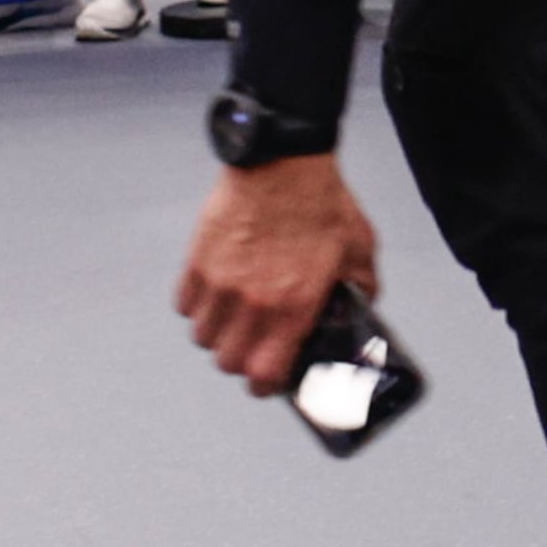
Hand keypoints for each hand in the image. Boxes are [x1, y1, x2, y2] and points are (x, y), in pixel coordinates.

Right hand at [173, 156, 382, 395]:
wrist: (283, 160)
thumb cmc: (322, 202)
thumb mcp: (359, 250)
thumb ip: (361, 288)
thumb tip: (363, 307)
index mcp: (294, 306)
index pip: (263, 375)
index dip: (265, 386)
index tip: (269, 381)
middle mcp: (253, 302)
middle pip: (228, 362)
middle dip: (242, 361)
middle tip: (252, 349)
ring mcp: (220, 282)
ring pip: (203, 337)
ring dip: (218, 335)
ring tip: (234, 320)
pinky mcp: (198, 260)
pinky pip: (184, 304)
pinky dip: (196, 307)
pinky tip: (214, 296)